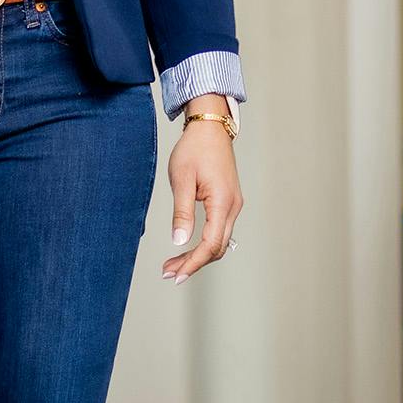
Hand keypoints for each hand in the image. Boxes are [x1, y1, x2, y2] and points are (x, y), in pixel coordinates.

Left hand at [161, 98, 241, 285]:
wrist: (210, 127)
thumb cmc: (195, 149)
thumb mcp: (182, 180)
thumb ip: (182, 212)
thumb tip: (179, 241)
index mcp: (222, 202)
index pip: (211, 244)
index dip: (193, 263)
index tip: (175, 275)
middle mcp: (233, 206)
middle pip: (217, 248)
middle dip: (193, 263)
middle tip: (169, 272)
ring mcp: (233, 204)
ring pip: (219, 241)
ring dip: (198, 255)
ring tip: (173, 263)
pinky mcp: (228, 201)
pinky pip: (220, 230)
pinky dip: (204, 242)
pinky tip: (187, 246)